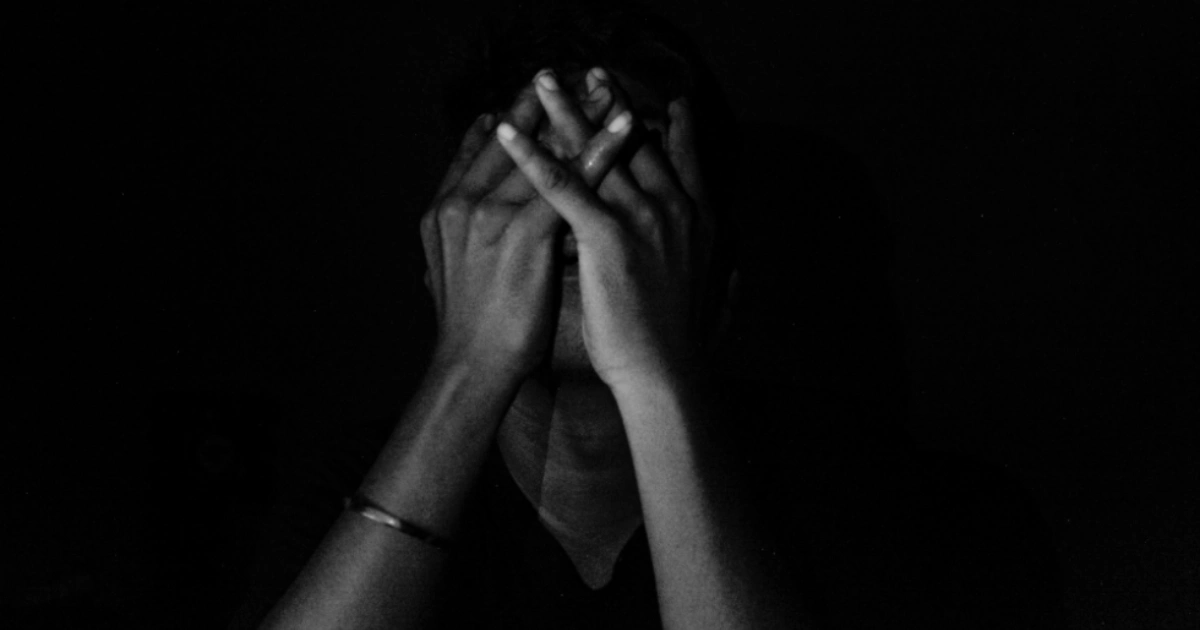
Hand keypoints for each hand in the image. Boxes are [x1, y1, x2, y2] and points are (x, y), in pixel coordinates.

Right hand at [421, 71, 630, 379]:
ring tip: (608, 92)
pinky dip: (598, 151)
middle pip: (510, 139)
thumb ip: (467, 236)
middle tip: (576, 78)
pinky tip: (624, 129)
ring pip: (541, 153)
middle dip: (546, 108)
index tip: (529, 97)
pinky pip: (568, 181)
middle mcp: (462, 202)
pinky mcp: (520, 232)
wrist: (471, 366)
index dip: (508, 122)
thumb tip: (478, 219)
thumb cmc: (473, 327)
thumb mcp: (455, 270)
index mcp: (444, 209)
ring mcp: (488, 214)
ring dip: (579, 118)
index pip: (477, 151)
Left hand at [495, 85, 715, 389]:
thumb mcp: (699, 284)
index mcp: (697, 216)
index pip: (681, 157)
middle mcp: (675, 206)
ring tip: (541, 81)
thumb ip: (698, 257)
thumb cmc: (676, 339)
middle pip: (634, 141)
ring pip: (597, 151)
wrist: (667, 371)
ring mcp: (643, 217)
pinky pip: (564, 184)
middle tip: (589, 71)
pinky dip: (532, 155)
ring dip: (565, 111)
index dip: (671, 127)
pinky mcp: (609, 236)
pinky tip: (508, 133)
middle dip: (609, 103)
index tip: (665, 103)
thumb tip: (702, 255)